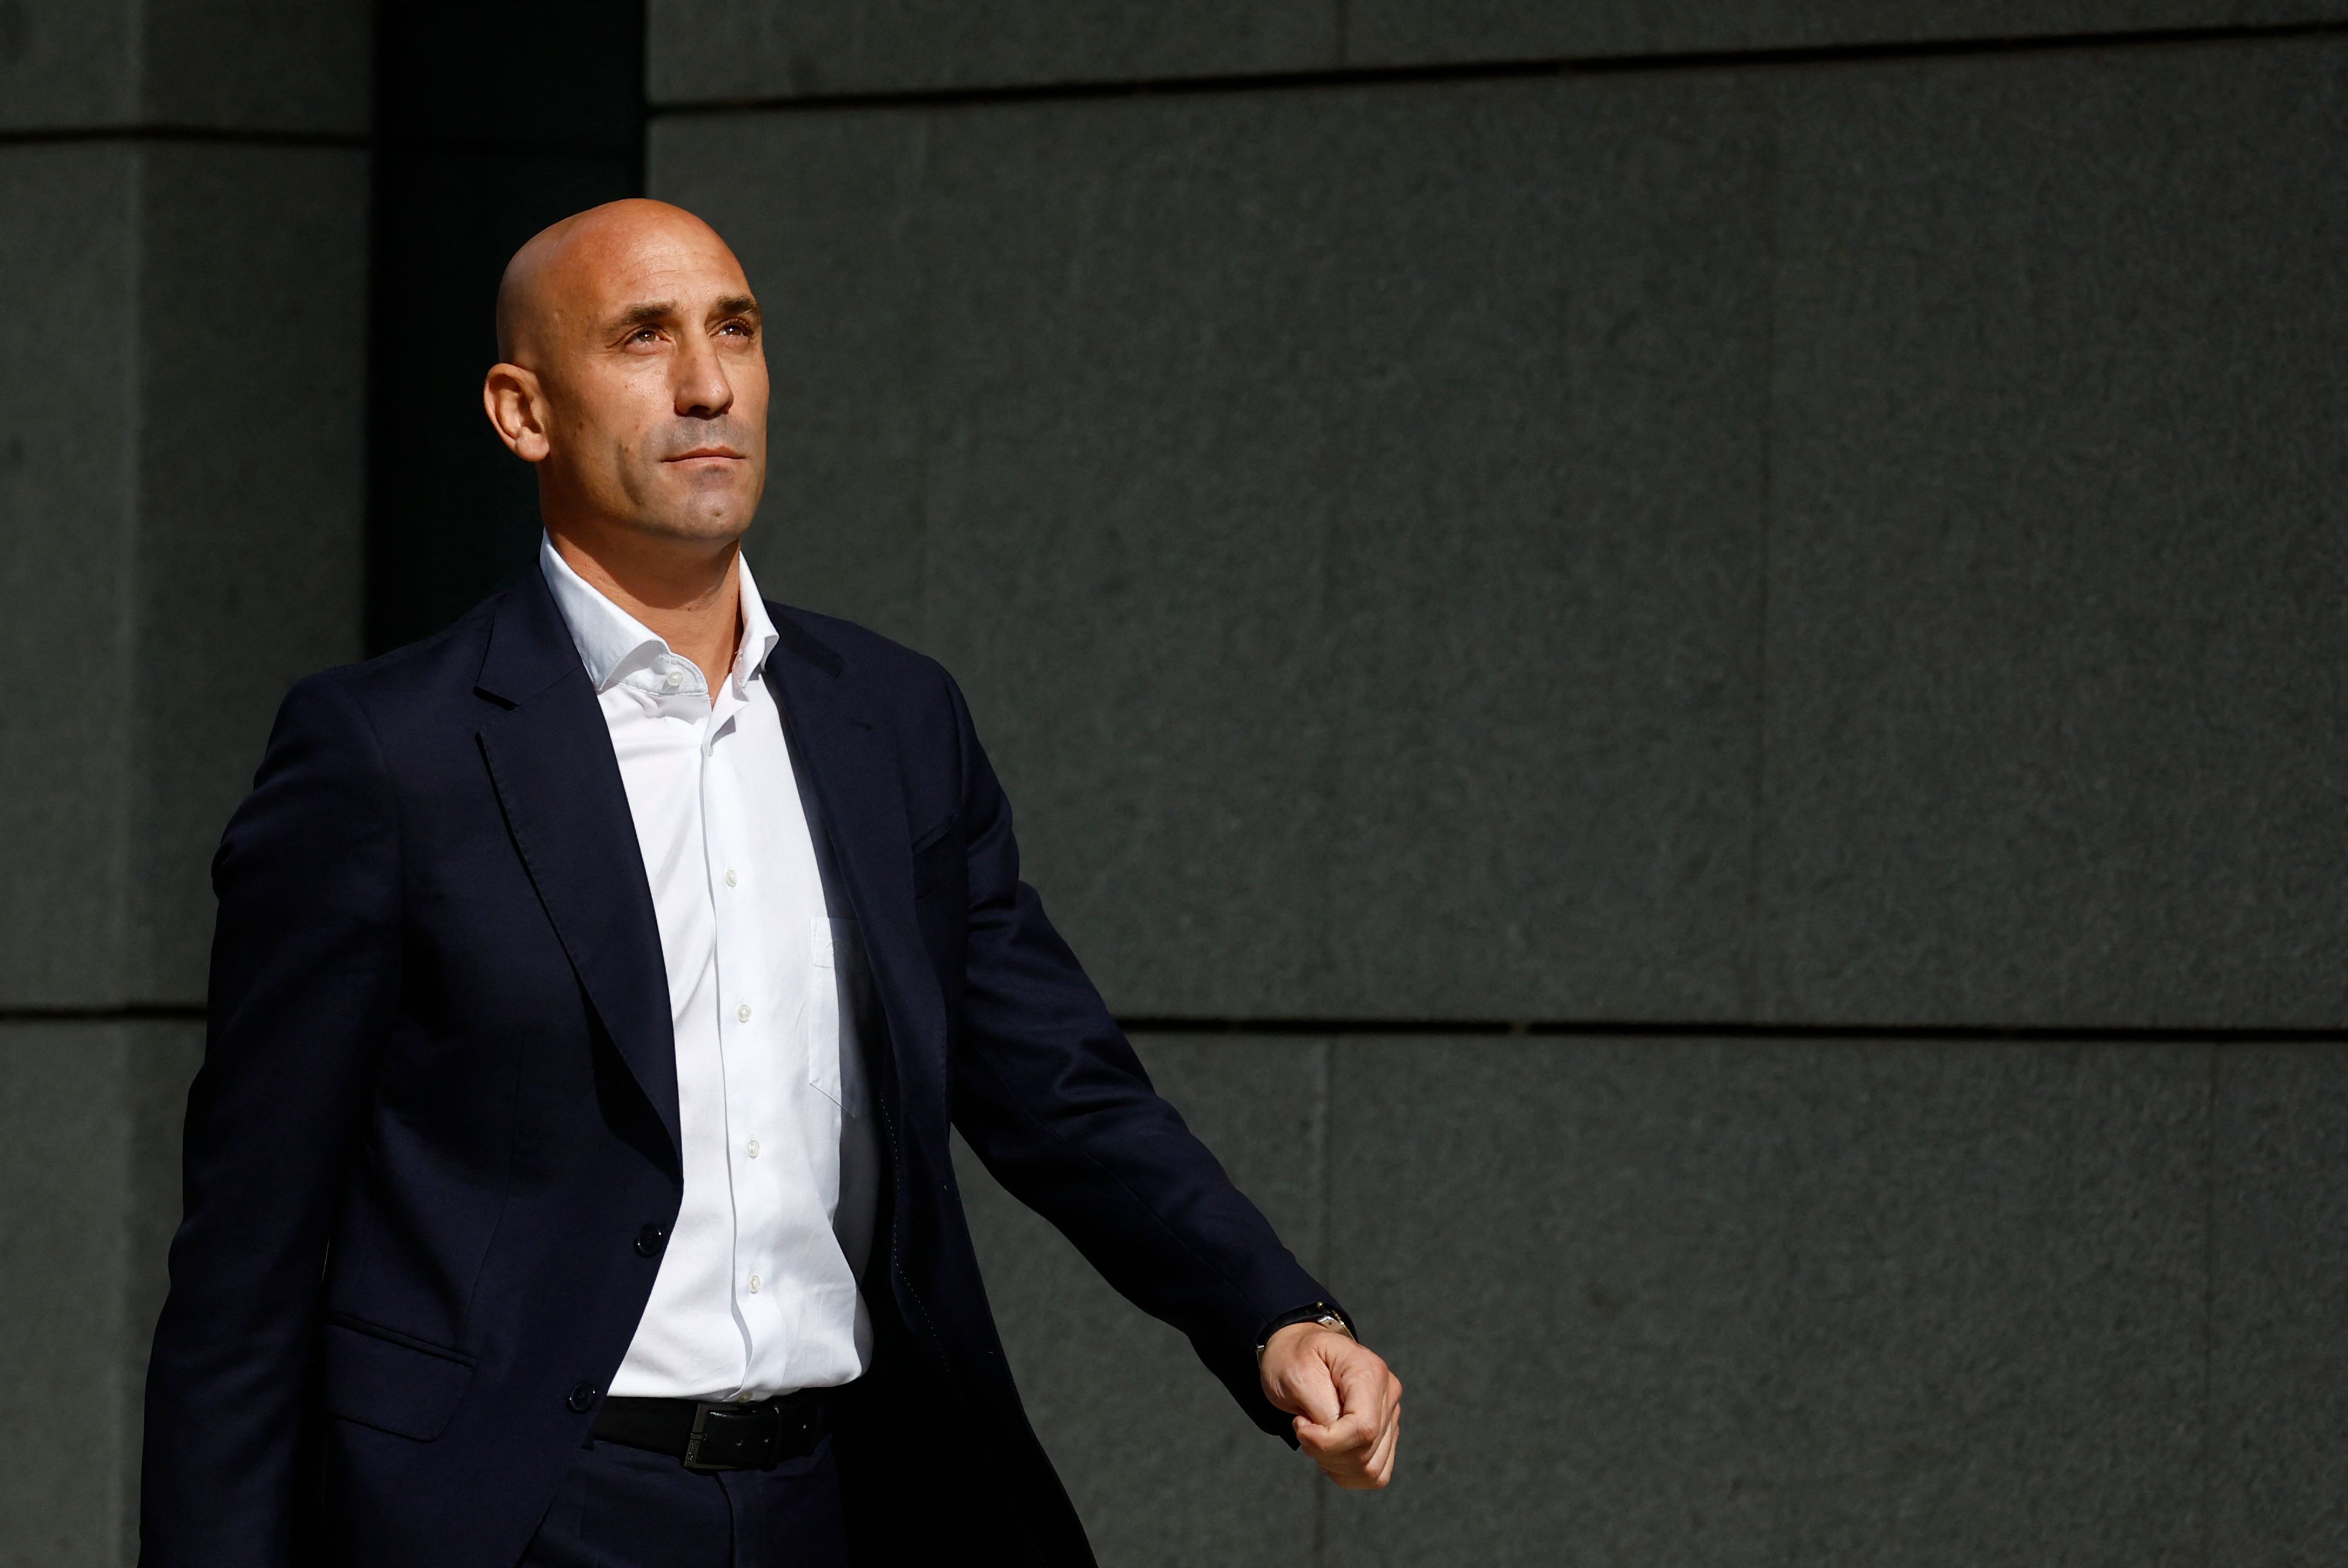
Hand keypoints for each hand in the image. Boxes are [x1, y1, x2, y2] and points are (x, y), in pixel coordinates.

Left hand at [1259, 1323, 1401, 1488]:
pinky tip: (1329, 1453)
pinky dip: (1347, 1473)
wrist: (1296, 1352)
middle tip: (1303, 1428)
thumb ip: (1320, 1408)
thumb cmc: (1294, 1358)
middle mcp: (1388, 1393)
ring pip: (1371, 1469)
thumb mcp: (1297, 1373)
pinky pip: (1376, 1474)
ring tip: (1316, 1437)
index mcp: (1369, 1372)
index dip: (1328, 1441)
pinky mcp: (1386, 1434)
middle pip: (1365, 1452)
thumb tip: (1335, 1437)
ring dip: (1335, 1464)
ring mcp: (1390, 1415)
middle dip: (1325, 1452)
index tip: (1300, 1426)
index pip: (1363, 1428)